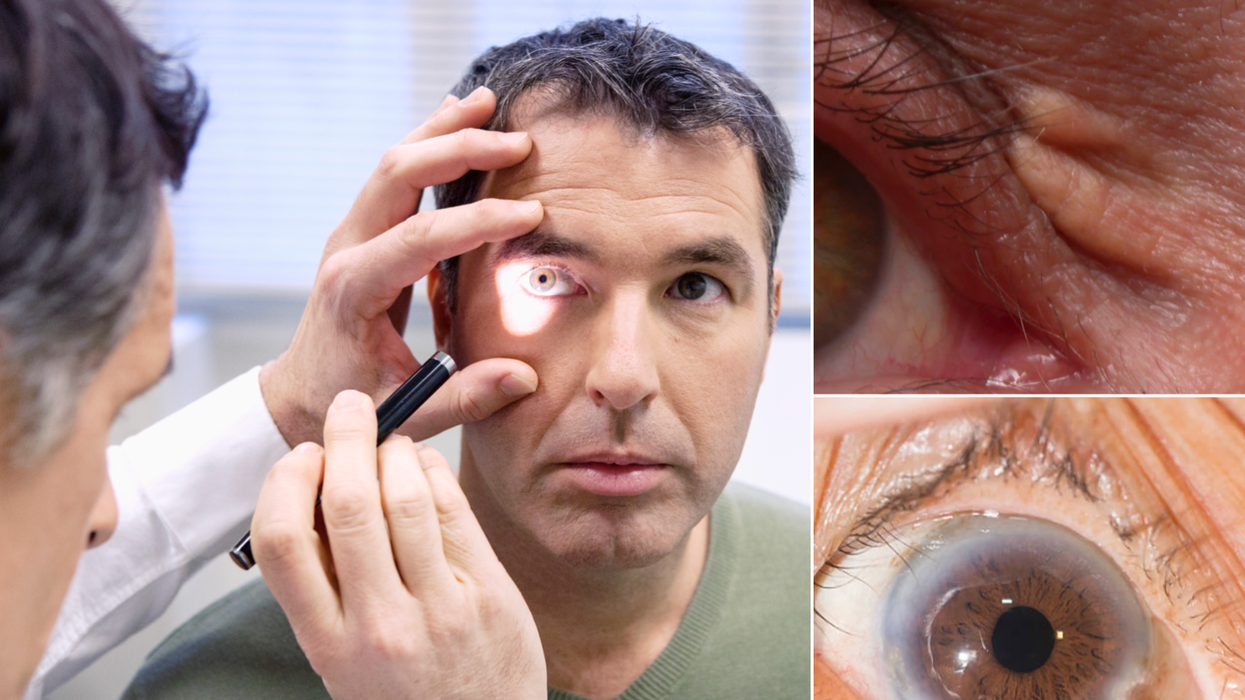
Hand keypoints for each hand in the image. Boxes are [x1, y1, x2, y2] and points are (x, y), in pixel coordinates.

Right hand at [252, 390, 546, 699]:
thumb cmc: (405, 691)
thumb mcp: (344, 658)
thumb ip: (327, 586)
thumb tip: (314, 491)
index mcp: (328, 642)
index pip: (282, 541)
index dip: (285, 483)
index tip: (301, 459)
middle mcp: (380, 624)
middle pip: (346, 503)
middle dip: (344, 438)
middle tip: (348, 407)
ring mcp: (439, 607)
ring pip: (405, 497)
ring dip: (395, 448)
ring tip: (390, 437)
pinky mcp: (488, 592)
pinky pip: (453, 509)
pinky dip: (432, 472)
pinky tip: (423, 464)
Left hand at [260, 87, 542, 446]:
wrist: (296, 396)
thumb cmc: (349, 405)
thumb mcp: (404, 414)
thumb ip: (463, 397)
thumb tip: (524, 377)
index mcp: (354, 290)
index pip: (420, 238)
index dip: (478, 221)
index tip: (531, 214)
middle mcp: (346, 249)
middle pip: (399, 175)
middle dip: (459, 150)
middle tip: (521, 143)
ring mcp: (350, 234)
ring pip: (394, 162)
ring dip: (443, 130)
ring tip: (491, 101)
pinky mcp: (361, 231)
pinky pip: (394, 174)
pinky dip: (428, 141)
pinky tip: (457, 116)